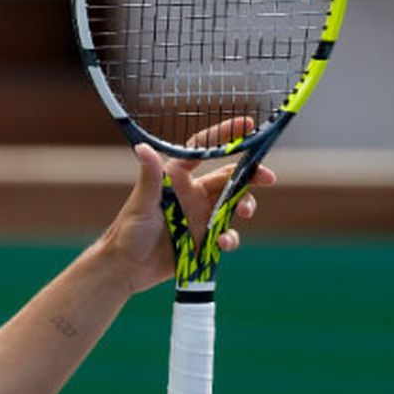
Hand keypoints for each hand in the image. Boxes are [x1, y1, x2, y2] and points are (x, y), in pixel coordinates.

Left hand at [98, 118, 275, 294]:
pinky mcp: (203, 239)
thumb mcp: (140, 203)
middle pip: (229, 178)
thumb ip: (149, 176)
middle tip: (268, 178)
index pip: (204, 150)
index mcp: (177, 179)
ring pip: (233, 205)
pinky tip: (224, 243)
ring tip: (246, 212)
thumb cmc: (126, 233)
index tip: (247, 124)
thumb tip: (142, 147)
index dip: (224, 135)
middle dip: (251, 176)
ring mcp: (200, 217)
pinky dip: (230, 238)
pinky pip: (226, 234)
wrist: (125, 269)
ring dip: (245, 205)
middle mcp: (191, 194)